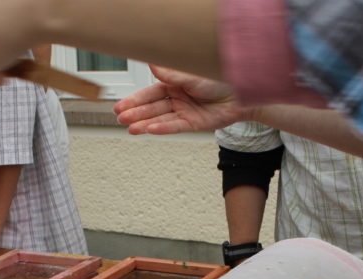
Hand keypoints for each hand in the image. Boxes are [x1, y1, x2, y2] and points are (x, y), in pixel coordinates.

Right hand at [114, 66, 249, 134]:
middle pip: (152, 108)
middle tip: (120, 118)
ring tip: (130, 128)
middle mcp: (177, 99)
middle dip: (136, 113)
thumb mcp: (191, 76)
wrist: (241, 94)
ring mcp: (184, 112)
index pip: (150, 94)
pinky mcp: (193, 124)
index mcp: (174, 85)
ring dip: (145, 123)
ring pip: (160, 119)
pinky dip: (162, 128)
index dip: (135, 100)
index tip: (120, 106)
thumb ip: (171, 74)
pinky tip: (150, 129)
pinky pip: (175, 126)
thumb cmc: (219, 80)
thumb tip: (152, 64)